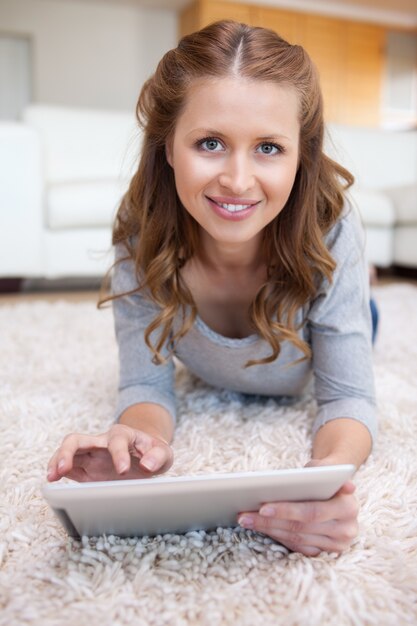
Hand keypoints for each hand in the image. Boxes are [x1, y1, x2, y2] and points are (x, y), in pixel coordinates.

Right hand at [46, 423, 173, 481]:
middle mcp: (102, 442)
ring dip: (57, 462)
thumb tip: (147, 465)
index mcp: (123, 435)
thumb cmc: (153, 453)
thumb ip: (158, 456)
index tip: (122, 472)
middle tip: (63, 469)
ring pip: (68, 451)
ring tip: (51, 477)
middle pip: (78, 439)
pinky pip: (69, 468)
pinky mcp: (86, 469)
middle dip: (67, 452)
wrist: (147, 455)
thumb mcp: (164, 453)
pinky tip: (55, 483)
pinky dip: (59, 473)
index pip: (117, 440)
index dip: (119, 454)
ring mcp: (91, 455)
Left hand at [237, 459, 358, 555]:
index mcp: (349, 508)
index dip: (287, 511)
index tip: (263, 507)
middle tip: (244, 515)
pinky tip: (261, 528)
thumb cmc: (327, 476)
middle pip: (300, 528)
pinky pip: (298, 547)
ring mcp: (337, 544)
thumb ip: (319, 469)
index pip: (313, 512)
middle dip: (269, 521)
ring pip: (296, 539)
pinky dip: (278, 537)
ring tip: (246, 520)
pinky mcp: (326, 552)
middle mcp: (347, 530)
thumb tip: (308, 474)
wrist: (339, 490)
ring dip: (269, 530)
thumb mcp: (325, 467)